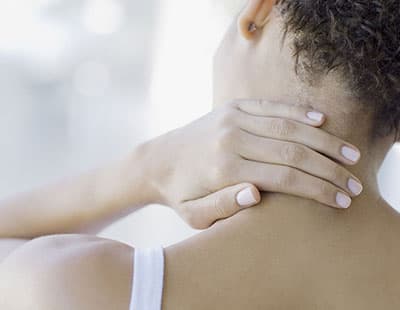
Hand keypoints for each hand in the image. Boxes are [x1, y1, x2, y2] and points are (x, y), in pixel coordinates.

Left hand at [142, 99, 362, 228]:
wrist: (157, 161)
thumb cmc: (180, 193)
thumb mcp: (194, 214)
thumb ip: (223, 207)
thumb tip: (257, 194)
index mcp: (225, 169)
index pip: (284, 177)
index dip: (317, 189)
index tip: (341, 199)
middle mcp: (231, 139)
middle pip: (292, 151)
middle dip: (328, 168)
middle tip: (354, 182)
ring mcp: (232, 118)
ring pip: (287, 126)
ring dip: (322, 139)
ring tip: (349, 154)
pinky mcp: (231, 107)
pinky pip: (271, 106)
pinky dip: (298, 111)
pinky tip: (321, 119)